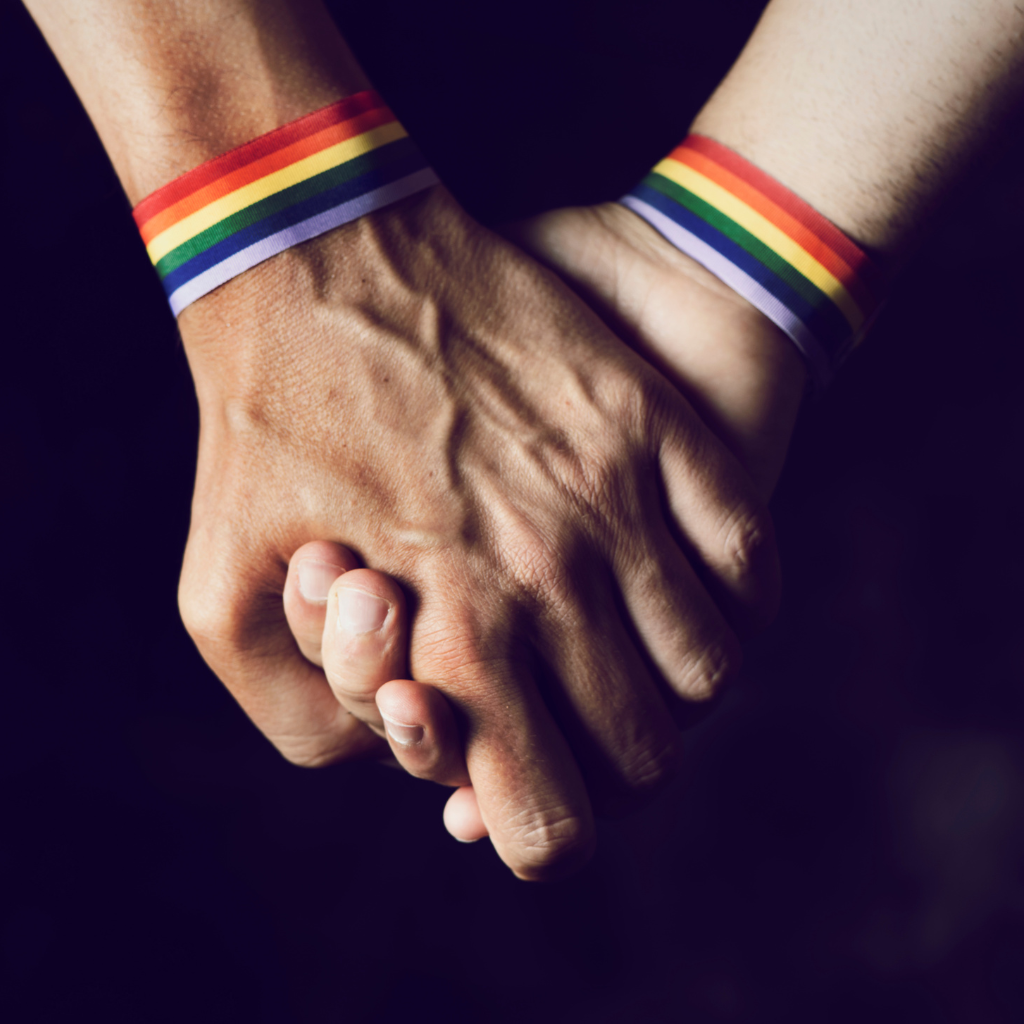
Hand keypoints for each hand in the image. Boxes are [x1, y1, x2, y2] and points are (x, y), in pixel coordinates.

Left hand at [177, 186, 778, 878]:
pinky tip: (691, 594)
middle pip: (643, 753)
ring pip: (707, 669)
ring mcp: (615, 497)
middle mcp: (550, 579)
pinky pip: (748, 559)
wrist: (316, 254)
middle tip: (570, 725)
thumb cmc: (260, 427)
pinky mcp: (651, 425)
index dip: (540, 837)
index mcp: (452, 636)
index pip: (550, 824)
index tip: (526, 804)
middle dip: (607, 769)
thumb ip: (306, 720)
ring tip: (629, 658)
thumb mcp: (218, 599)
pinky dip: (735, 604)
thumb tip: (398, 767)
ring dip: (673, 691)